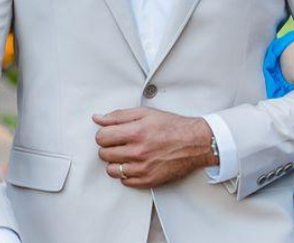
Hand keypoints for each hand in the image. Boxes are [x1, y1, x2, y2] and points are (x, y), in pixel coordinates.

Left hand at [92, 108, 215, 188]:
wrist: (196, 143)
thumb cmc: (172, 127)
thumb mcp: (146, 113)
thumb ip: (119, 115)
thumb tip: (97, 118)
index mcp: (136, 132)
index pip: (102, 137)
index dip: (104, 135)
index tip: (111, 134)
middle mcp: (138, 151)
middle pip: (104, 154)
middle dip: (109, 147)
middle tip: (121, 143)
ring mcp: (143, 168)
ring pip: (112, 170)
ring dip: (116, 162)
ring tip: (127, 154)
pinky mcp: (148, 180)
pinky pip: (125, 181)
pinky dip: (127, 173)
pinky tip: (135, 164)